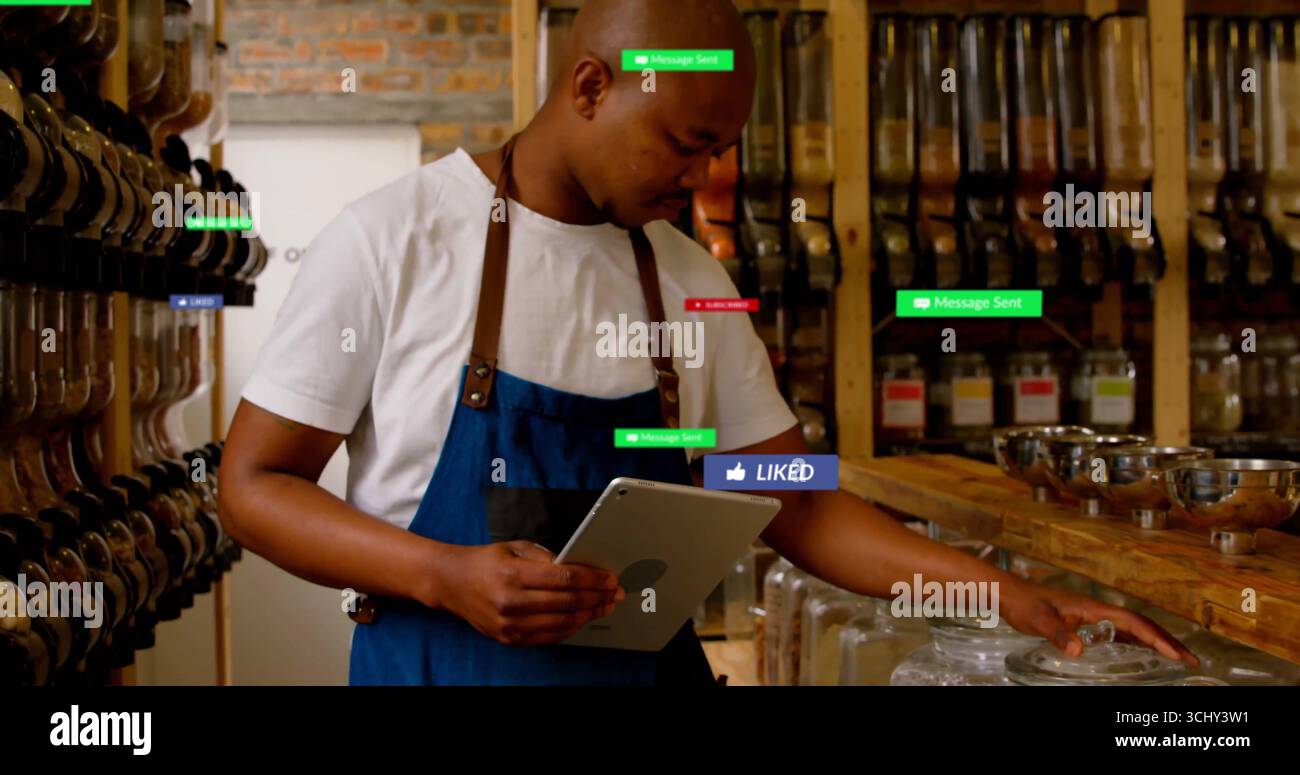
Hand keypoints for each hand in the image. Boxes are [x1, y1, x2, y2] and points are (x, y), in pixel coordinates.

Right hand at [436, 541, 623, 646]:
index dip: (592, 579)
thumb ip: (547, 557)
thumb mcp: (515, 548)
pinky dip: (571, 628)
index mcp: (514, 574)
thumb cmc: (486, 562)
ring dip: (589, 614)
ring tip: (604, 606)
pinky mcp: (509, 638)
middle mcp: (512, 602)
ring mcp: (510, 624)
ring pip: (562, 623)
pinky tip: (582, 618)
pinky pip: (549, 637)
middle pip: (568, 602)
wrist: (452, 583)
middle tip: (614, 593)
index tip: (609, 578)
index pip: (565, 578)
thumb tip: (579, 567)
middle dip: (597, 597)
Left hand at [999, 579, 1198, 666]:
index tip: (1176, 654)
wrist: (1008, 593)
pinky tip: (1140, 653)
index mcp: (1093, 607)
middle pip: (1140, 624)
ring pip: (1132, 628)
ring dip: (1155, 641)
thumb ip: (1058, 633)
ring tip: (1177, 658)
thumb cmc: (1023, 603)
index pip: (1133, 622)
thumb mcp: (1039, 620)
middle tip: (1190, 660)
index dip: (1156, 638)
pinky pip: (1118, 632)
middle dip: (1167, 641)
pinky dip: (1136, 642)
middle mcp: (1098, 609)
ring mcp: (1093, 615)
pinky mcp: (1085, 621)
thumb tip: (1079, 649)